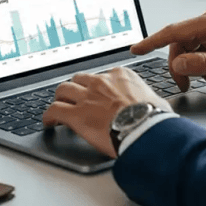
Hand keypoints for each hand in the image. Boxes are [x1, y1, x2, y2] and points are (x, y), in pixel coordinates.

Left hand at [41, 67, 171, 157]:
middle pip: (79, 79)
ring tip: (59, 106)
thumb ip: (148, 98)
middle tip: (74, 97)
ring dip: (60, 98)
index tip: (96, 93)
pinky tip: (49, 122)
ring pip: (63, 90)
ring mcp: (87, 97)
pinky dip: (49, 115)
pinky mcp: (76, 114)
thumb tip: (155, 106)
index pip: (102, 76)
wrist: (145, 129)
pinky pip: (55, 110)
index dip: (96, 86)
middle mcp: (101, 82)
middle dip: (75, 88)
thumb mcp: (156, 100)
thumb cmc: (154, 118)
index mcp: (121, 75)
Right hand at [131, 8, 205, 90]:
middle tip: (184, 83)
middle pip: (180, 42)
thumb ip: (202, 64)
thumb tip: (178, 63)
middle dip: (179, 64)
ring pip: (189, 47)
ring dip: (191, 65)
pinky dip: (200, 63)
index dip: (152, 41)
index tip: (136, 49)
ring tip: (203, 80)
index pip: (173, 31)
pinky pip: (200, 49)